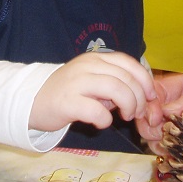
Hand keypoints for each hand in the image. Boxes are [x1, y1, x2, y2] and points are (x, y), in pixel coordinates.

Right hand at [30, 52, 155, 131]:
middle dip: (139, 98)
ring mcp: (76, 82)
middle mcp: (87, 66)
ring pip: (116, 89)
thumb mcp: (91, 80)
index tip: (150, 96)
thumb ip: (114, 82)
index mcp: (95, 59)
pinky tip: (102, 123)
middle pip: (126, 78)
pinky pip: (96, 111)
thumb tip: (140, 96)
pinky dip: (106, 120)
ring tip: (126, 116)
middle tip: (137, 112)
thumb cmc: (67, 92)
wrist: (31, 101)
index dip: (145, 80)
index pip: (128, 63)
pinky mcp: (67, 102)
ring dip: (128, 106)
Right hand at [137, 65, 182, 153]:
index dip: (148, 104)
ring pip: (166, 142)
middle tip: (163, 137)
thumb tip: (168, 109)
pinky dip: (182, 163)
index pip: (157, 93)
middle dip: (152, 129)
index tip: (153, 117)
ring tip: (175, 152)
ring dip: (165, 148)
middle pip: (155, 120)